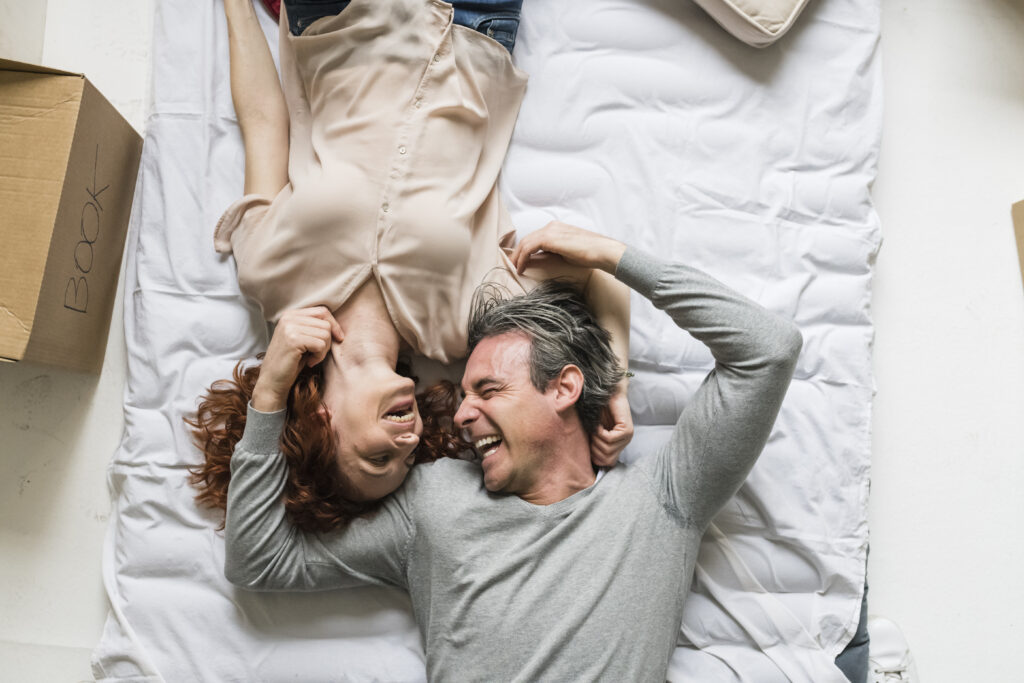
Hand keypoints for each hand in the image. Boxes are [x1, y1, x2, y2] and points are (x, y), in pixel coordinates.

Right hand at [251, 306, 342, 411]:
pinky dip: (319, 356)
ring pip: (325, 333)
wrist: (272, 381)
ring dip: (323, 350)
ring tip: (312, 358)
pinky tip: (309, 362)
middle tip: (317, 354)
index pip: (322, 311)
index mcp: (290, 315)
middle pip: (326, 323)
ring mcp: (289, 327)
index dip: (334, 324)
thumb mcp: (302, 339)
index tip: (339, 338)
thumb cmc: (290, 362)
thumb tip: (337, 325)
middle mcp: (288, 317)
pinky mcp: (293, 340)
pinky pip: (321, 344)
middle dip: (328, 341)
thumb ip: (313, 327)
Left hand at [510, 221, 625, 275]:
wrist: (601, 251)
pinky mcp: (549, 238)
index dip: (524, 250)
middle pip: (527, 239)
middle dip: (517, 253)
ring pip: (525, 243)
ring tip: (514, 269)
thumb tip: (541, 258)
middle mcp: (551, 226)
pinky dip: (522, 258)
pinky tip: (521, 268)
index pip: (534, 238)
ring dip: (517, 257)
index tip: (519, 262)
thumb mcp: (566, 252)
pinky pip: (529, 248)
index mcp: (556, 228)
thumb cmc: (589, 254)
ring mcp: (550, 230)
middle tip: (512, 266)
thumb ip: (553, 252)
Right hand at [590, 383, 633, 467]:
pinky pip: (609, 439)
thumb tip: (591, 463)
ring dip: (596, 439)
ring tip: (595, 428)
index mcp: (618, 445)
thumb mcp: (593, 432)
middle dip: (594, 448)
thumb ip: (594, 445)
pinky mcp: (627, 430)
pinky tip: (598, 424)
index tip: (590, 443)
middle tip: (592, 434)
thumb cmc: (597, 411)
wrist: (605, 393)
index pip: (607, 463)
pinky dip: (599, 432)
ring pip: (607, 449)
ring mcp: (627, 436)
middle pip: (605, 458)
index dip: (595, 456)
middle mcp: (625, 442)